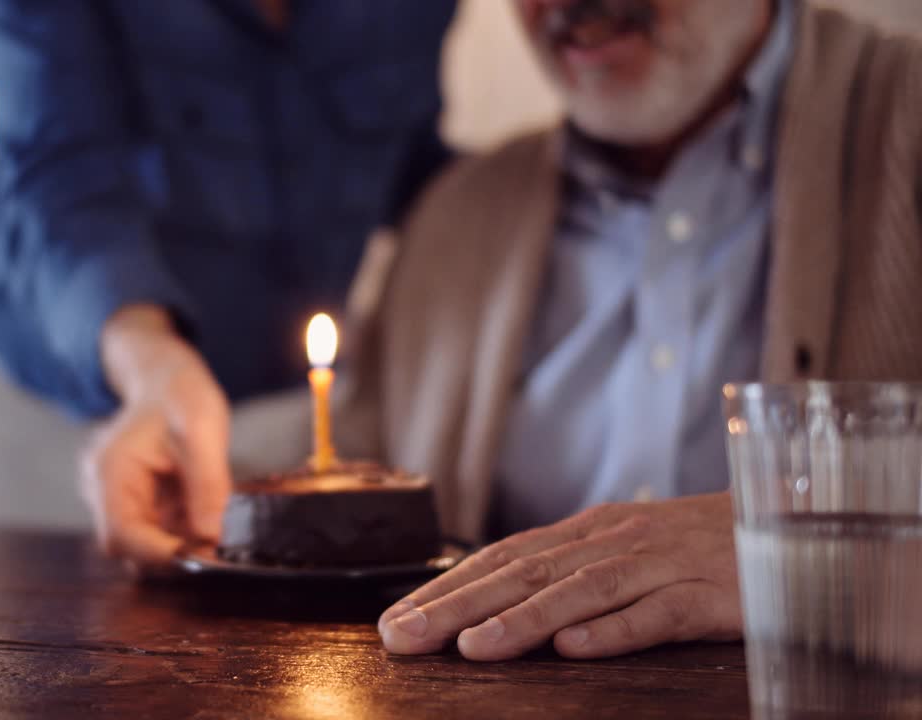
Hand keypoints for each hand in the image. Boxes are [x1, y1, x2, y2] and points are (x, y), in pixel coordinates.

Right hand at [80, 305, 231, 565]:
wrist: (167, 380)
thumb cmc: (180, 395)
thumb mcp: (202, 429)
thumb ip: (207, 483)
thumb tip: (212, 536)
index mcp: (109, 471)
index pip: (120, 534)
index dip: (157, 553)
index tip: (199, 556)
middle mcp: (104, 490)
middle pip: (129, 547)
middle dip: (172, 551)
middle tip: (216, 544)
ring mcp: (118, 499)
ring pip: (144, 545)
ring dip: (180, 543)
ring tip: (213, 522)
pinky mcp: (137, 504)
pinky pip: (157, 533)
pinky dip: (183, 533)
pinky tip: (205, 514)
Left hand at [378, 492, 740, 659]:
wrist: (788, 520)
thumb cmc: (695, 545)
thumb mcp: (623, 551)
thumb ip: (565, 572)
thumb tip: (492, 605)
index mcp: (587, 531)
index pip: (501, 557)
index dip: (445, 588)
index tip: (396, 618)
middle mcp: (613, 539)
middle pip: (524, 571)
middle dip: (457, 605)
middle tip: (403, 635)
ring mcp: (661, 562)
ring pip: (581, 589)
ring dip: (523, 618)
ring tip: (473, 646)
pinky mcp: (710, 592)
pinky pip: (658, 612)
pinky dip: (616, 628)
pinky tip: (575, 648)